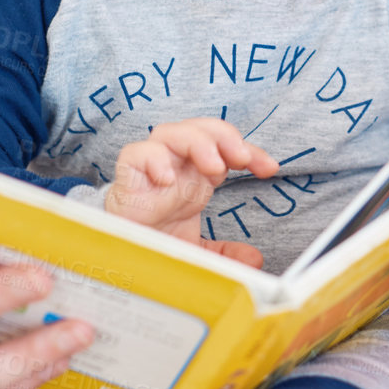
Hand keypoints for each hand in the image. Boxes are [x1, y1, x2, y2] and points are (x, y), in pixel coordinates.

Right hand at [105, 119, 278, 251]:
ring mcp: (151, 167)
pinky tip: (167, 179)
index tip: (270, 168)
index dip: (250, 151)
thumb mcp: (199, 249)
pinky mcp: (127, 177)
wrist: (119, 253)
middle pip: (201, 128)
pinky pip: (136, 153)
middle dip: (225, 136)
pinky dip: (153, 159)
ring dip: (197, 141)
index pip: (225, 147)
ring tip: (214, 167)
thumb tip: (253, 260)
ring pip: (171, 131)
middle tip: (242, 158)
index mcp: (196, 173)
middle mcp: (176, 164)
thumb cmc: (156, 238)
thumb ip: (224, 254)